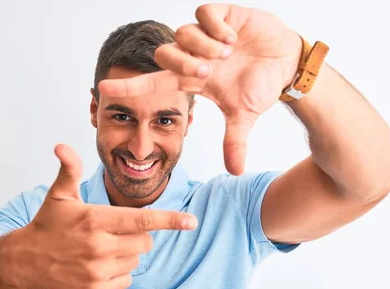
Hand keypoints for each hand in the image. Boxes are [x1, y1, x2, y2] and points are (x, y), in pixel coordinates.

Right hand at [10, 144, 197, 288]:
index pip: (141, 220)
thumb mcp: (58, 196)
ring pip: (135, 260)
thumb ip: (68, 170)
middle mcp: (98, 247)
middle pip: (145, 242)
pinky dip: (119, 273)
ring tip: (101, 249)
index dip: (169, 220)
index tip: (191, 221)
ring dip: (126, 253)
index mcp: (94, 220)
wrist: (23, 262)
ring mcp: (96, 272)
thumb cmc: (47, 224)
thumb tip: (62, 146)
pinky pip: (126, 280)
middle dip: (137, 235)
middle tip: (113, 232)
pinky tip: (98, 265)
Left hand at [98, 4, 301, 174]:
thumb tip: (235, 172)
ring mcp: (205, 35)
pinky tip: (232, 38)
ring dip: (203, 46)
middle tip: (207, 71)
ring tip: (228, 53)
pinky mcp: (221, 15)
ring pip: (182, 33)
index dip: (130, 86)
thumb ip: (234, 141)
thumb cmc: (260, 86)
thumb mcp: (244, 115)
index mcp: (192, 78)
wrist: (285, 62)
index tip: (103, 89)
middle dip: (183, 63)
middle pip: (164, 54)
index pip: (153, 82)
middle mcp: (193, 55)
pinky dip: (216, 27)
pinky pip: (204, 13)